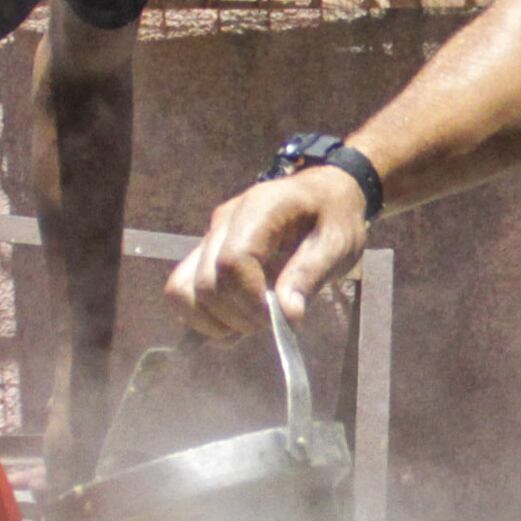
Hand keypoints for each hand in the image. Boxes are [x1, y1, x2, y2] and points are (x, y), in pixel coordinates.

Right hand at [167, 169, 366, 336]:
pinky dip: (201, 317)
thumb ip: (311, 274)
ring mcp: (210, 237)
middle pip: (205, 282)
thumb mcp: (338, 242)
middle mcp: (224, 221)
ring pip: (181, 289)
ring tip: (247, 325)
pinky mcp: (205, 254)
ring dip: (212, 321)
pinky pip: (182, 290)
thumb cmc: (334, 216)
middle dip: (236, 317)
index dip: (250, 301)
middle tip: (271, 322)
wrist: (322, 195)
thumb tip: (287, 314)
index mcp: (259, 208)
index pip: (233, 261)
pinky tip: (231, 323)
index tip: (278, 319)